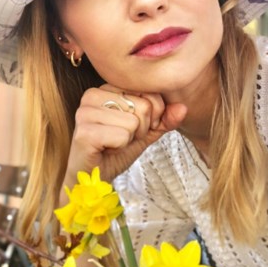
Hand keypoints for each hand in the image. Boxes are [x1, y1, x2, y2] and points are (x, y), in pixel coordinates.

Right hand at [63, 84, 186, 190]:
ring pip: (134, 122)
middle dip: (141, 129)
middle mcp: (92, 95)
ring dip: (129, 139)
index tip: (132, 129)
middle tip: (121, 139)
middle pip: (144, 106)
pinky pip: (122, 136)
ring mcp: (85, 112)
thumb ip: (165, 119)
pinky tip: (106, 150)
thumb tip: (183, 107)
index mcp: (106, 88)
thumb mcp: (146, 132)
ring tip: (112, 144)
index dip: (150, 117)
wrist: (92, 178)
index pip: (148, 92)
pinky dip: (120, 148)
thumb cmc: (115, 152)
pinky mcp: (84, 132)